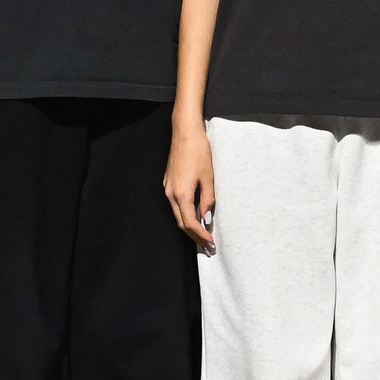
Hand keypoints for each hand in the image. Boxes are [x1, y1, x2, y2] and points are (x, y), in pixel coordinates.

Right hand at [164, 125, 216, 250]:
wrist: (185, 133)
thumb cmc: (199, 152)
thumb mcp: (208, 178)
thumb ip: (207, 200)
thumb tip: (206, 218)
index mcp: (181, 194)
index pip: (190, 223)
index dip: (200, 236)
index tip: (211, 243)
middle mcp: (171, 194)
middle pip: (181, 223)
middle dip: (194, 236)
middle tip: (208, 246)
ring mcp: (168, 188)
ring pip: (178, 214)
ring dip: (190, 226)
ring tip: (204, 235)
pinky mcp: (169, 183)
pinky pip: (177, 205)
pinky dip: (186, 214)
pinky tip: (197, 216)